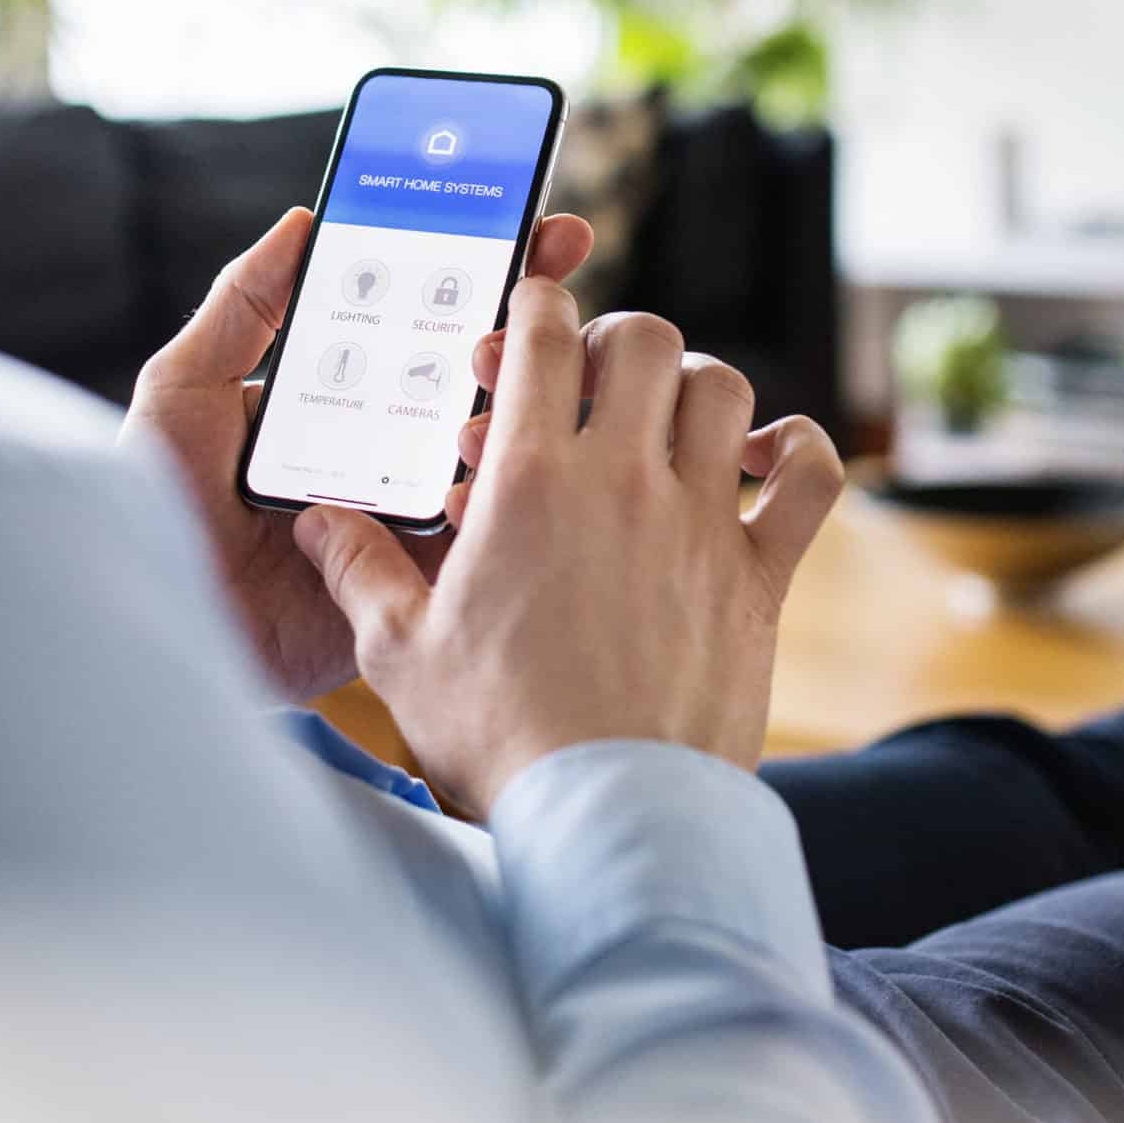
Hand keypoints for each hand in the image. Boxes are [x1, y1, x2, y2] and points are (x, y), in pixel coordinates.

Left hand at [123, 207, 595, 702]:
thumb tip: (303, 221)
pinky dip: (500, 492)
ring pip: (494, 447)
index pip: (424, 325)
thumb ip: (241, 305)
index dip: (485, 276)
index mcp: (343, 397)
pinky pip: (483, 532)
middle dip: (532, 325)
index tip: (535, 229)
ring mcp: (409, 511)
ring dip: (519, 398)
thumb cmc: (155, 504)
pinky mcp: (420, 578)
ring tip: (499, 365)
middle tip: (551, 282)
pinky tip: (487, 454)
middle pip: (478, 380)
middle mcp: (387, 449)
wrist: (160, 618)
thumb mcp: (185, 388)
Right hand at [291, 280, 846, 813]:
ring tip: (662, 421)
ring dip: (693, 387)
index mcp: (530, 482)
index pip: (545, 334)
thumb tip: (314, 521)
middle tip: (589, 384)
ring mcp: (701, 523)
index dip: (536, 306)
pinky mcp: (758, 576)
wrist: (606, 816)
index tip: (527, 320)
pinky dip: (798, 451)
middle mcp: (624, 481)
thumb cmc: (498, 736)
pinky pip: (809, 478)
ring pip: (725, 389)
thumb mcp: (399, 651)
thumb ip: (359, 568)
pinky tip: (761, 461)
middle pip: (646, 340)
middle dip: (614, 343)